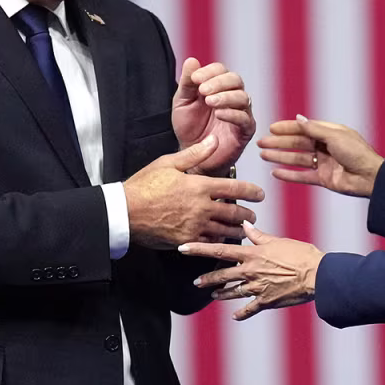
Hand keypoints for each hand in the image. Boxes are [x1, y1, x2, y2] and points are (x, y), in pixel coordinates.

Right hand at [124, 135, 265, 248]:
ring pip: (226, 231)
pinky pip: (210, 243)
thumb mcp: (168, 163)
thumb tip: (214, 141)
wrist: (125, 212)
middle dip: (248, 215)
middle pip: (235, 213)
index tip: (259, 194)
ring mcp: (195, 227)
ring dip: (238, 230)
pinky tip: (222, 239)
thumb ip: (195, 154)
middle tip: (253, 215)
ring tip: (243, 229)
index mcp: (199, 186)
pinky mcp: (186, 241)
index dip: (252, 192)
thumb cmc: (144, 186)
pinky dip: (219, 241)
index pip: (235, 188)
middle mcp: (201, 208)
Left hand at [171, 58, 255, 174]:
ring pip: (242, 97)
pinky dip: (233, 114)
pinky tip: (219, 114)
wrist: (192, 154)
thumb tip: (191, 60)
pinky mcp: (245, 130)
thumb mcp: (182, 102)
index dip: (209, 71)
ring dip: (226, 97)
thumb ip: (187, 83)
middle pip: (235, 79)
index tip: (195, 79)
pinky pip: (245, 119)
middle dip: (219, 82)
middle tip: (203, 90)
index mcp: (218, 86)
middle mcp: (232, 96)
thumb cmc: (189, 127)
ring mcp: (241, 113)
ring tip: (210, 102)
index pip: (220, 70)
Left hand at [180, 224, 322, 320]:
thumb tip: (245, 224)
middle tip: (195, 281)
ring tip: (213, 294)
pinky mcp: (267, 301)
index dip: (199, 248)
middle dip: (206, 278)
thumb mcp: (278, 240)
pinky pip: (250, 309)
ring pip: (233, 292)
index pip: (220, 250)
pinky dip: (241, 313)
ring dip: (221, 293)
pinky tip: (234, 315)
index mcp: (253, 254)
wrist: (317, 275)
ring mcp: (257, 288)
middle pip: (222, 275)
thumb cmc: (300, 254)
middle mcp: (251, 271)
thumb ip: (259, 235)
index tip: (183, 248)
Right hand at [257, 115, 384, 197]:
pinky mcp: (323, 178)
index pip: (304, 128)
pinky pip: (302, 176)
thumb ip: (314, 129)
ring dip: (280, 157)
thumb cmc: (357, 153)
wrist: (370, 178)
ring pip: (297, 159)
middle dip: (279, 143)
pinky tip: (275, 172)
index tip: (271, 128)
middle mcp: (325, 147)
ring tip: (263, 155)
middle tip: (261, 143)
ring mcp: (324, 163)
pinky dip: (289, 175)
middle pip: (297, 143)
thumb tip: (298, 119)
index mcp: (330, 133)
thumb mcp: (334, 136)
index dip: (287, 128)